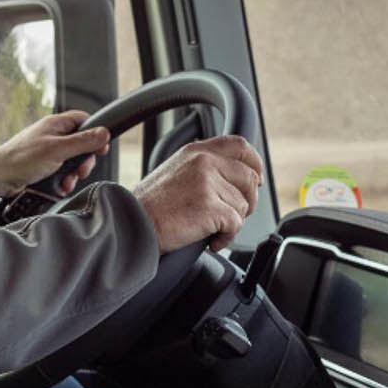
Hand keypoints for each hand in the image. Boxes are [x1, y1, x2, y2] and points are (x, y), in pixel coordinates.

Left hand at [0, 110, 111, 199]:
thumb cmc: (21, 159)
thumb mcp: (58, 149)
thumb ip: (83, 142)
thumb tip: (104, 133)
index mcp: (55, 124)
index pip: (83, 120)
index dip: (95, 132)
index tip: (101, 148)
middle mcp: (52, 135)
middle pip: (81, 143)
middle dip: (84, 160)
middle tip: (81, 171)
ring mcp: (47, 150)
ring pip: (71, 160)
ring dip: (73, 174)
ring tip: (67, 182)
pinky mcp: (42, 165)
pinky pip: (61, 171)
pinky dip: (63, 180)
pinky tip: (60, 187)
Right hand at [131, 136, 263, 252]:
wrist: (131, 223)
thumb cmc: (150, 206)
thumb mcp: (176, 171)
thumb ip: (203, 167)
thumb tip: (233, 178)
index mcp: (197, 151)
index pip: (240, 146)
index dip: (254, 164)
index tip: (256, 180)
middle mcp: (204, 161)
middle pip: (249, 178)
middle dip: (248, 201)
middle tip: (233, 216)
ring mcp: (208, 182)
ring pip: (243, 205)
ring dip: (231, 223)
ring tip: (210, 229)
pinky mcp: (210, 206)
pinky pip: (235, 224)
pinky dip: (226, 237)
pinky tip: (210, 241)